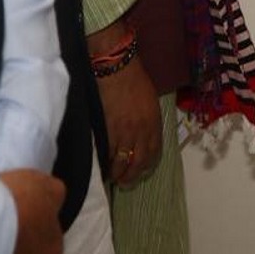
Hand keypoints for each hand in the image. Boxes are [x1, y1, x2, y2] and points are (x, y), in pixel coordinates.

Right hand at [97, 55, 162, 187]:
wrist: (117, 70)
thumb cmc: (135, 80)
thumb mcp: (150, 102)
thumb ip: (148, 120)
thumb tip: (142, 134)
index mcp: (154, 124)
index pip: (154, 153)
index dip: (147, 166)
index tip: (140, 172)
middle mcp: (142, 133)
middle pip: (138, 163)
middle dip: (131, 176)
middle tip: (124, 183)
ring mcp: (124, 134)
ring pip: (121, 163)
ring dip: (116, 173)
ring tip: (110, 178)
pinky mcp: (107, 132)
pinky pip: (106, 154)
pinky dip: (104, 163)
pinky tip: (100, 166)